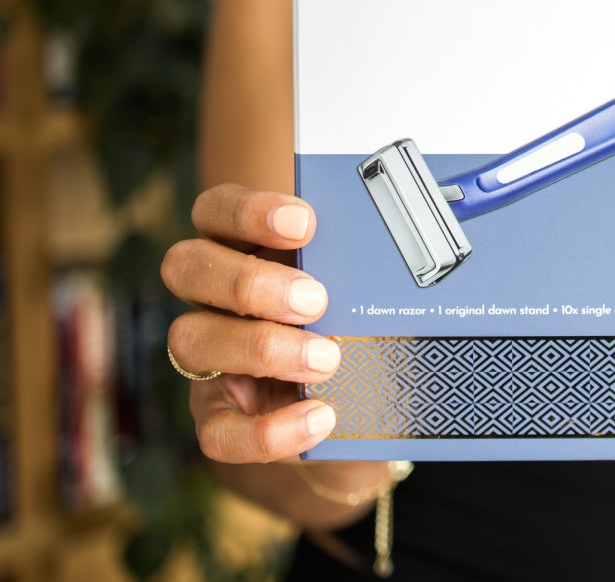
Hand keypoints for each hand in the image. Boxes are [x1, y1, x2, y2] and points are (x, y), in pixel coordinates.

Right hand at [161, 184, 339, 461]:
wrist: (355, 408)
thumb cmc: (357, 326)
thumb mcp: (359, 293)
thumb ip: (360, 272)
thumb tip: (401, 261)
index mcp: (244, 250)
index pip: (215, 211)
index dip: (248, 212)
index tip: (304, 224)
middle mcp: (213, 298)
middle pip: (185, 266)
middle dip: (248, 282)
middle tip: (316, 301)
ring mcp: (209, 358)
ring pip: (189, 341)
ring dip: (260, 348)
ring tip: (327, 359)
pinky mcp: (218, 417)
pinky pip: (219, 431)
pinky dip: (268, 430)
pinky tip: (320, 417)